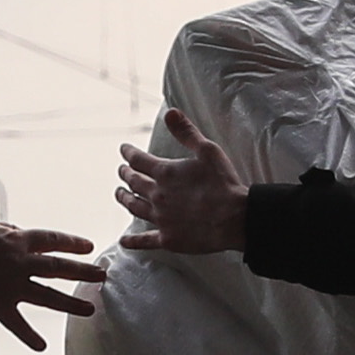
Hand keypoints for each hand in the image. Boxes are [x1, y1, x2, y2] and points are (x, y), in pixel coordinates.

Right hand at [0, 214, 106, 349]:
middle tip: (102, 275)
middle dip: (84, 271)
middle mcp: (20, 264)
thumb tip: (19, 232)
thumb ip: (7, 229)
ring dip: (71, 303)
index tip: (88, 247)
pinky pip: (17, 324)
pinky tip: (41, 346)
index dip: (72, 243)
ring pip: (49, 297)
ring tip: (90, 309)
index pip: (52, 240)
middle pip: (59, 268)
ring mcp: (12, 287)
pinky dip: (29, 337)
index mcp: (18, 241)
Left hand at [115, 113, 250, 255]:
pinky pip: (144, 240)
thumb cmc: (224, 183)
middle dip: (125, 174)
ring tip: (119, 194)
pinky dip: (132, 241)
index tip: (123, 150)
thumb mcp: (208, 151)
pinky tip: (124, 241)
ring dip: (124, 199)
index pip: (138, 160)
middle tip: (121, 171)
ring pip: (134, 207)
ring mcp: (160, 218)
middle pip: (133, 183)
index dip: (128, 153)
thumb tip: (170, 113)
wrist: (235, 218)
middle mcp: (157, 195)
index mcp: (165, 173)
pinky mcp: (167, 238)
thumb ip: (186, 132)